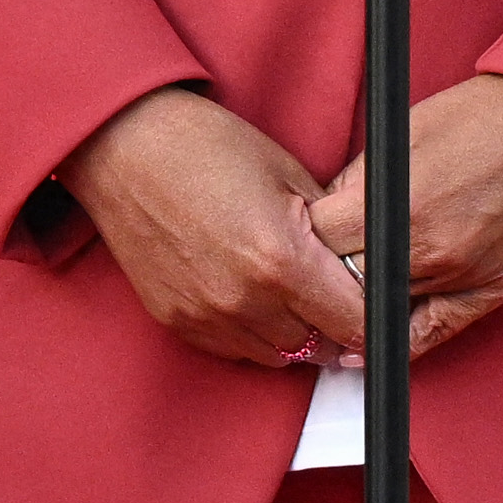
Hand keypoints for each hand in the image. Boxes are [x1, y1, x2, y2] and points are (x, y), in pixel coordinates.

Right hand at [57, 86, 370, 371]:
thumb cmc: (205, 146)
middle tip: (330, 289)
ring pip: (279, 356)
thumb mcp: (288, 174)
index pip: (357, 323)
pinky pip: (235, 349)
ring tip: (285, 287)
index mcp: (282, 261)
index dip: (375, 314)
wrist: (123, 145)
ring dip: (293, 332)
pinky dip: (251, 330)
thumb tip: (361, 268)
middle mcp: (246, 301)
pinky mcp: (178, 322)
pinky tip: (246, 291)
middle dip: (335, 323)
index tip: (378, 304)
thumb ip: (330, 232)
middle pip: (321, 347)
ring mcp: (208, 317)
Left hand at [309, 72, 502, 363]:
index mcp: (394, 203)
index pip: (317, 241)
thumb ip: (356, 181)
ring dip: (355, 301)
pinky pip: (430, 336)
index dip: (303, 235)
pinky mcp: (488, 295)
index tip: (301, 232)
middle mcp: (423, 249)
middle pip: (343, 281)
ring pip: (379, 310)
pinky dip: (394, 345)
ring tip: (338, 292)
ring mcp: (458, 278)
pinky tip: (365, 348)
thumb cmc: (481, 119)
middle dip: (323, 271)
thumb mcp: (400, 135)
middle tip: (316, 263)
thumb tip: (323, 215)